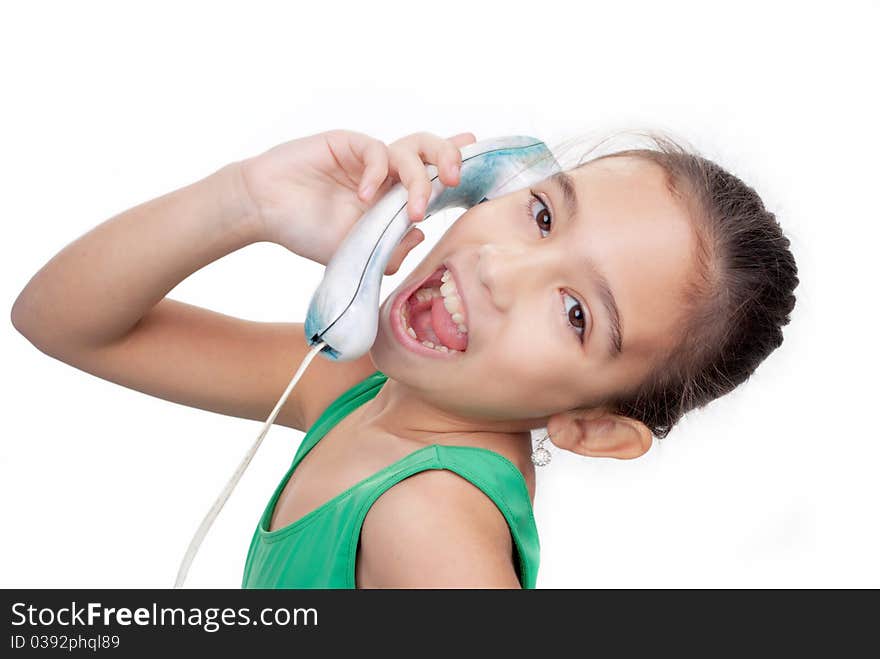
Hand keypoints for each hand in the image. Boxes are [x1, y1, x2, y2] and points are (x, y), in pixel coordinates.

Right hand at [237, 129, 476, 272]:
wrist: (263, 210)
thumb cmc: (305, 229)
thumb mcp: (353, 251)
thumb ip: (388, 248)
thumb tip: (422, 234)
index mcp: (392, 197)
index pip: (433, 176)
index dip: (456, 167)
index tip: (476, 163)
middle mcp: (387, 174)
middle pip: (431, 152)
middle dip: (449, 161)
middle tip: (452, 181)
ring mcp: (369, 157)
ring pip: (412, 149)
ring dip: (420, 178)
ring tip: (414, 206)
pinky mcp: (348, 144)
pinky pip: (377, 151)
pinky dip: (376, 174)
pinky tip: (362, 197)